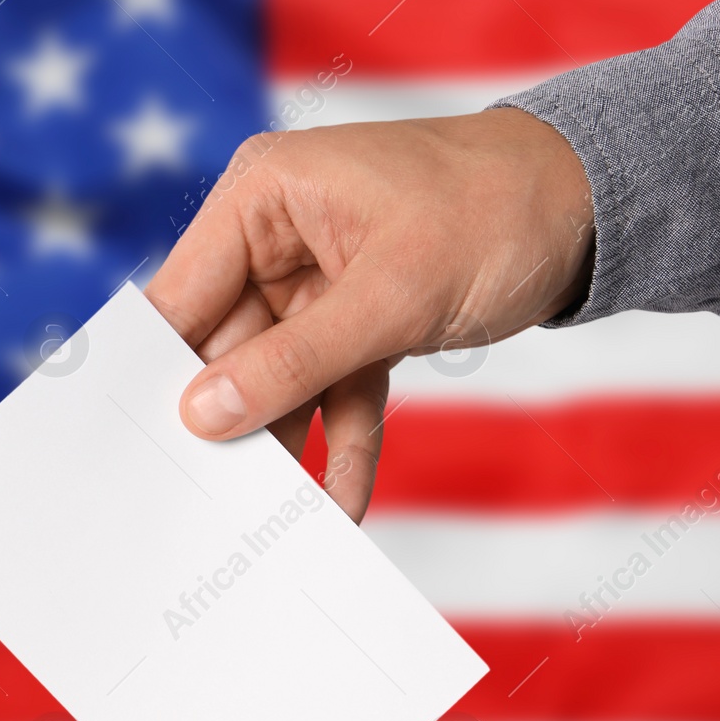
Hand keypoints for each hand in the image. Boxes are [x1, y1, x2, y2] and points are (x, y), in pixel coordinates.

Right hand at [144, 108, 594, 521]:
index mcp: (263, 197)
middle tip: (204, 504)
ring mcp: (317, 287)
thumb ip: (293, 360)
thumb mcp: (390, 293)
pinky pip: (338, 396)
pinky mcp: (362, 325)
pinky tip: (342, 506)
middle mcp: (277, 240)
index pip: (182, 294)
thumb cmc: (490, 209)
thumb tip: (202, 415)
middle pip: (227, 350)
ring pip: (282, 383)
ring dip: (284, 449)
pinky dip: (343, 446)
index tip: (132, 445)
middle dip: (226, 424)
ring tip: (266, 522)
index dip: (156, 369)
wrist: (587, 205)